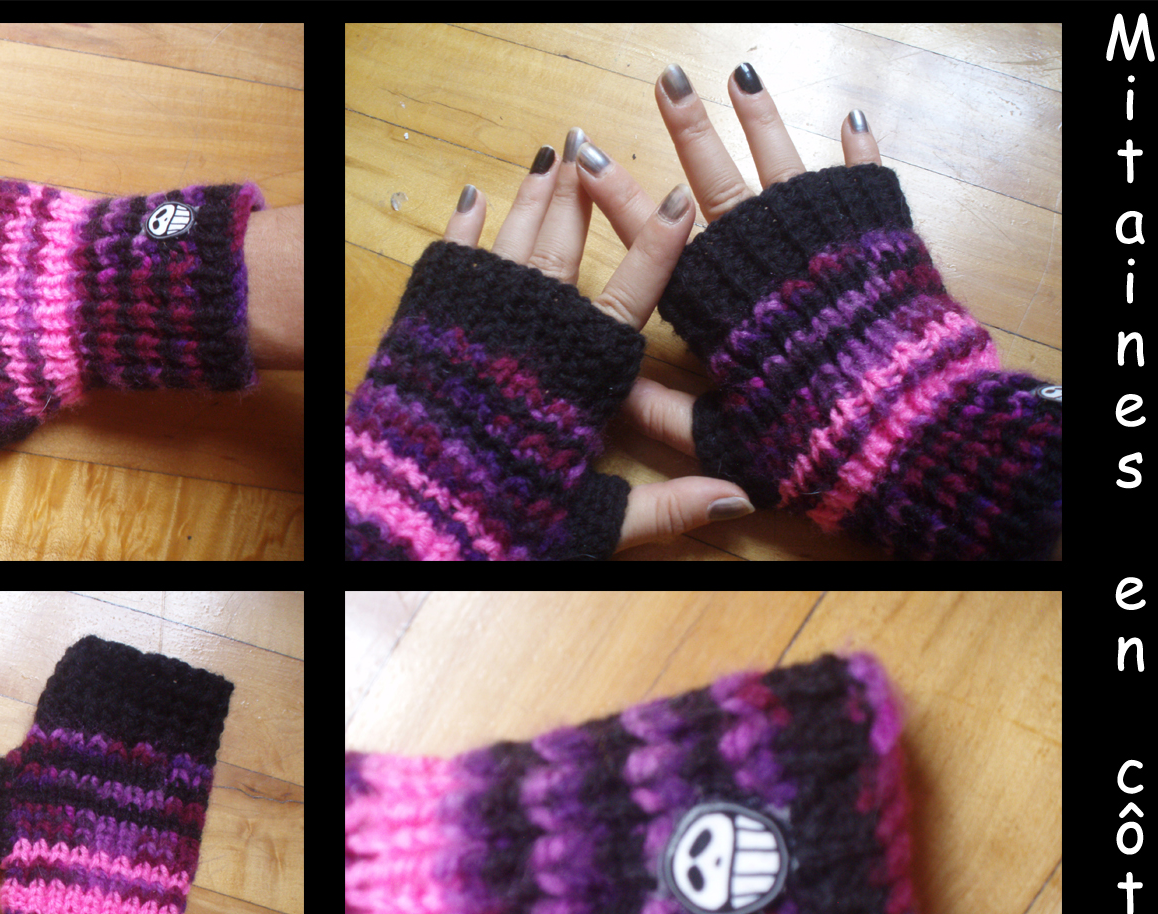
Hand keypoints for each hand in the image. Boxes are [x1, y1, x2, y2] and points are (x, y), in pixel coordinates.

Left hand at [443, 130, 754, 553]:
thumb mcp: (593, 519)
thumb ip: (665, 507)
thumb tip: (741, 498)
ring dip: (534, 197)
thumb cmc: (504, 518)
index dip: (658, 249)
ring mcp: (481, 319)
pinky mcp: (431, 319)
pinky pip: (454, 258)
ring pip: (515, 242)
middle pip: (566, 249)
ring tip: (549, 157)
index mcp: (583, 371)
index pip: (632, 297)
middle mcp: (536, 332)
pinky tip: (476, 196)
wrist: (416, 510)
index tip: (678, 201)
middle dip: (583, 196)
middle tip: (589, 149)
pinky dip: (466, 223)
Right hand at [572, 64, 882, 553]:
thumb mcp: (722, 437)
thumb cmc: (807, 435)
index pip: (649, 238)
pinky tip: (850, 116)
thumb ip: (664, 415)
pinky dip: (857, 145)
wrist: (901, 420)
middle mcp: (759, 256)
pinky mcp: (872, 230)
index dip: (614, 197)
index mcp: (714, 303)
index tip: (585, 154)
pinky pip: (861, 176)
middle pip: (712, 178)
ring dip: (758, 114)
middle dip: (685, 127)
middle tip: (666, 81)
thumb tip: (611, 399)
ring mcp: (816, 234)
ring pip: (779, 160)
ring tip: (742, 74)